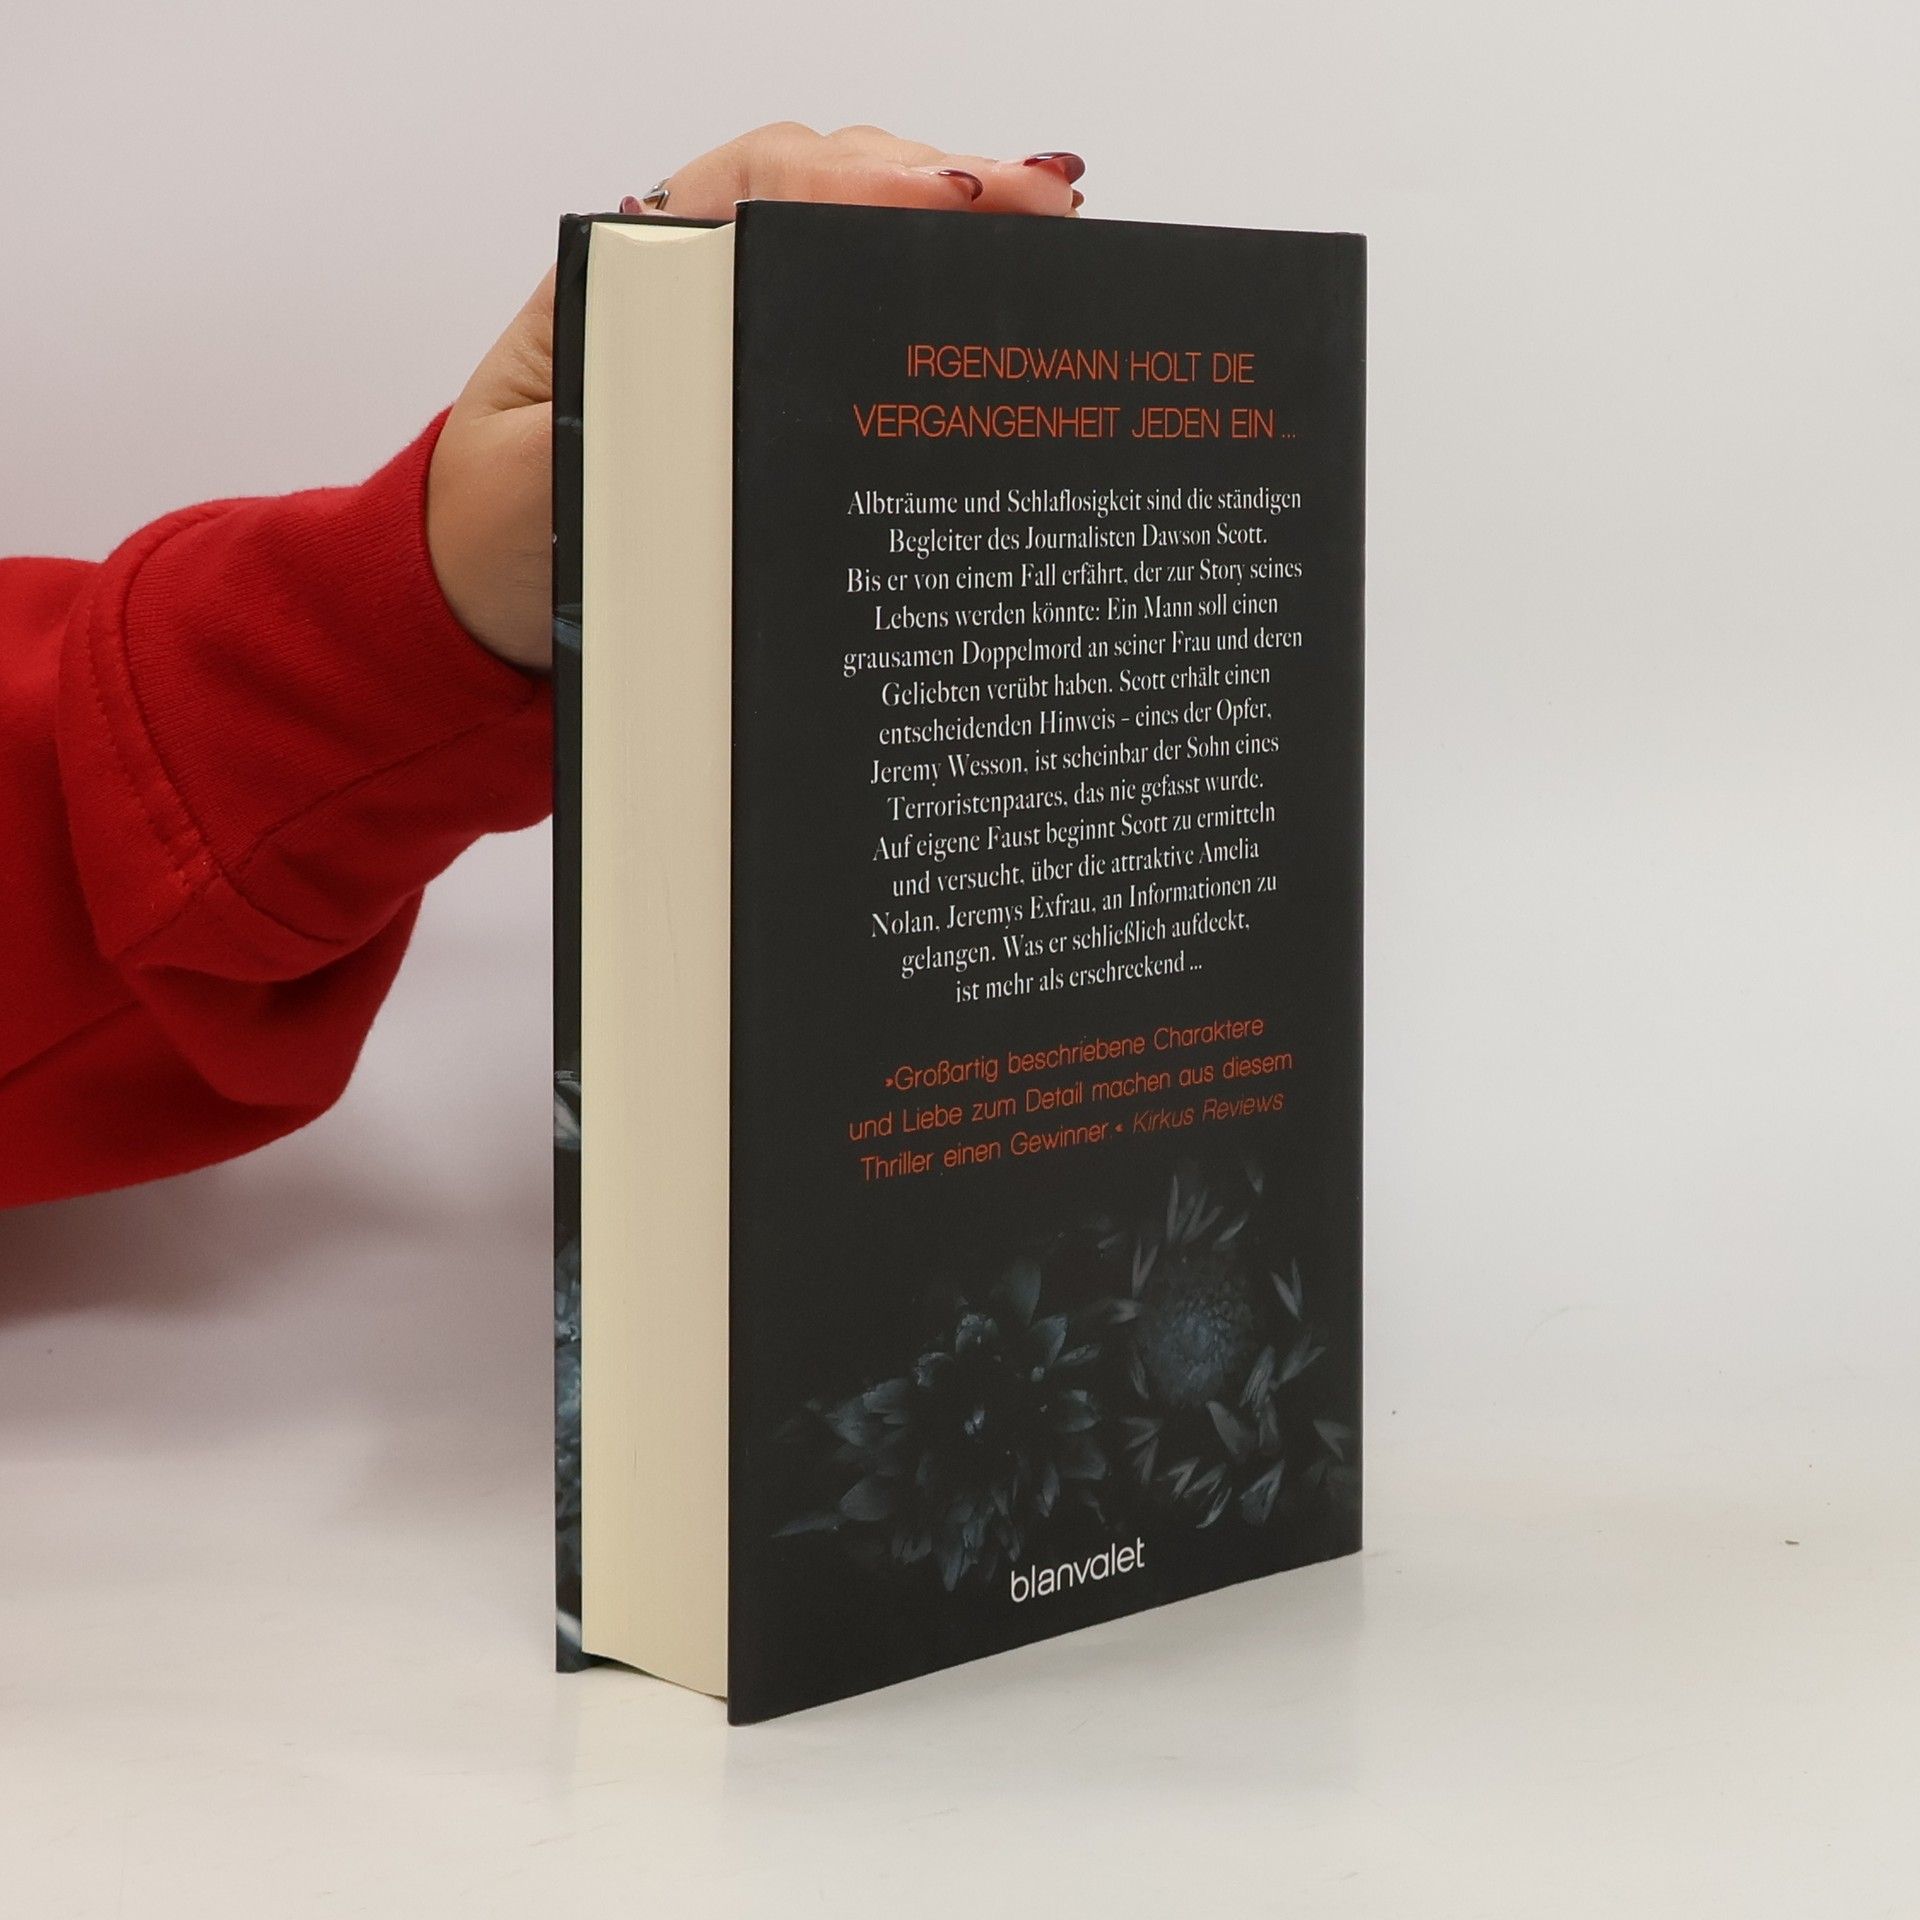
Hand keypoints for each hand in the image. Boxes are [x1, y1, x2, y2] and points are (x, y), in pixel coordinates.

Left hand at [426, 124, 1084, 671]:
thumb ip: (631, 437)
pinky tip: (987, 285)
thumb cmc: (508, 541)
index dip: (860, 186)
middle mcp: (679, 277)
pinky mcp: (752, 367)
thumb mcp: (554, 490)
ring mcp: (722, 315)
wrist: (479, 594)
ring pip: (844, 230)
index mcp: (623, 285)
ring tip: (1042, 220)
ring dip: (942, 219)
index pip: (756, 193)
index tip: (947, 203)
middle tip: (1042, 203)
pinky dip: (918, 282)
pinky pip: (840, 299)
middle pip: (822, 188)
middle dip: (934, 184)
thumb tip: (750, 394)